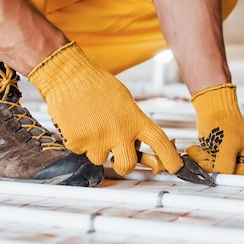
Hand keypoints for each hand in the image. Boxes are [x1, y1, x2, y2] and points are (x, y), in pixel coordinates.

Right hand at [28, 41, 182, 175]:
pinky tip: (78, 123)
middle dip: (122, 166)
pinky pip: (81, 151)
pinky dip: (79, 141)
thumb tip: (140, 146)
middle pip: (127, 165)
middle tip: (117, 158)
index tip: (175, 167)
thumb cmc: (97, 86)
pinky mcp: (78, 142)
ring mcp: (98, 139)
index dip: (170, 157)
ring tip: (91, 126)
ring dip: (96, 149)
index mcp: (135, 119)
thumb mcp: (125, 102)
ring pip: (100, 159)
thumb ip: (134, 124)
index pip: (159, 141)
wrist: (67, 75)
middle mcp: (119, 132)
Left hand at [185, 83, 243, 174]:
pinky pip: (207, 166)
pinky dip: (199, 158)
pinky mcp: (220, 158)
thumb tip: (218, 179)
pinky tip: (197, 149)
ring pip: (213, 171)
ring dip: (201, 161)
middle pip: (224, 175)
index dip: (223, 175)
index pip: (237, 178)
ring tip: (198, 149)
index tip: (211, 170)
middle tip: (204, 152)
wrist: (214, 108)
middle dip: (209, 165)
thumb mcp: (227, 145)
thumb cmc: (225, 121)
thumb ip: (224, 165)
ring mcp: (232, 161)